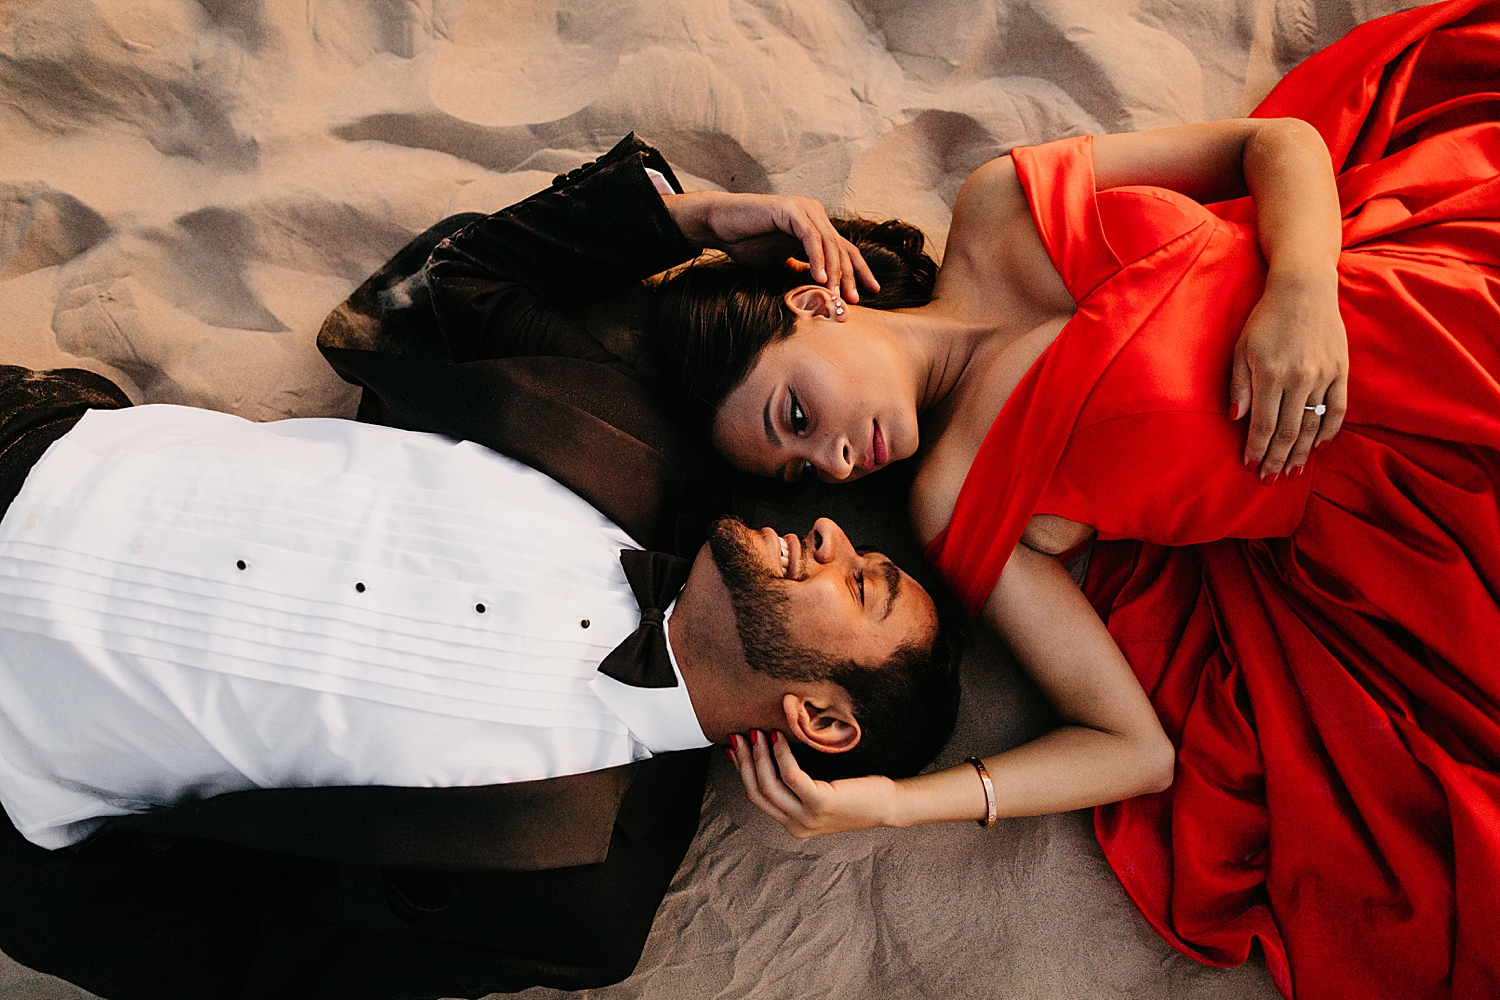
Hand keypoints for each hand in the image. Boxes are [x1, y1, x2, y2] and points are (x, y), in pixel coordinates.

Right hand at [663, 191, 879, 302]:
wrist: (720, 225)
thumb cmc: (748, 242)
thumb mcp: (782, 263)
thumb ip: (802, 271)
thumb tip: (823, 289)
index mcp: (817, 226)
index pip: (845, 250)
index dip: (859, 271)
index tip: (871, 292)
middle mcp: (815, 214)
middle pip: (842, 247)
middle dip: (851, 276)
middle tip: (853, 300)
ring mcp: (804, 209)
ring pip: (829, 244)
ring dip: (835, 272)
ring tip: (836, 295)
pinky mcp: (791, 210)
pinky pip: (810, 238)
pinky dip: (816, 259)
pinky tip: (820, 279)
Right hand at [726, 730, 899, 838]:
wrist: (889, 806)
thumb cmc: (859, 794)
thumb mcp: (821, 795)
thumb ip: (798, 787)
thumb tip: (772, 756)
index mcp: (794, 825)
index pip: (757, 798)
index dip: (742, 772)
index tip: (734, 750)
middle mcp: (797, 826)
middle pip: (757, 792)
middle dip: (744, 762)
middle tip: (738, 736)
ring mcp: (808, 818)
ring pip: (769, 785)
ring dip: (758, 756)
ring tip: (756, 733)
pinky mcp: (821, 804)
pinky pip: (791, 776)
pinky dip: (781, 755)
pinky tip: (778, 738)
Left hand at [1231, 267, 1347, 478]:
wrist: (1304, 290)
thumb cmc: (1265, 319)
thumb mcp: (1241, 348)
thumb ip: (1239, 385)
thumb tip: (1237, 419)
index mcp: (1270, 374)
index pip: (1262, 424)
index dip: (1256, 449)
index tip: (1250, 466)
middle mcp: (1299, 378)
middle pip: (1288, 431)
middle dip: (1276, 459)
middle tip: (1269, 479)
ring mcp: (1323, 376)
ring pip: (1313, 425)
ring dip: (1301, 453)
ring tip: (1291, 472)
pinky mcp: (1341, 371)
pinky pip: (1337, 410)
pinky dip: (1328, 432)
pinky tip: (1317, 447)